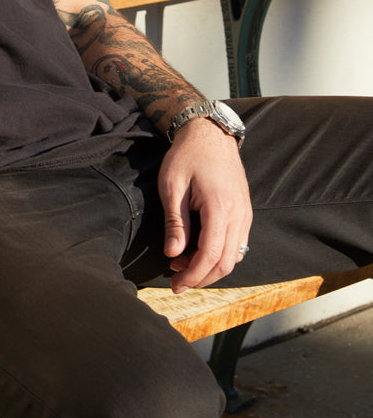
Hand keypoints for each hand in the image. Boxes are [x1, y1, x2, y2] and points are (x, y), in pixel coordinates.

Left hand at [157, 118, 251, 292]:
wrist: (210, 133)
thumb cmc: (187, 155)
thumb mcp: (172, 186)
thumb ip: (175, 222)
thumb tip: (173, 255)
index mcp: (221, 207)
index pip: (211, 255)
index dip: (193, 275)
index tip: (175, 284)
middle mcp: (239, 214)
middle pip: (226, 262)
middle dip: (201, 277)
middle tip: (176, 280)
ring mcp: (245, 213)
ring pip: (235, 256)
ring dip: (210, 268)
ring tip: (183, 264)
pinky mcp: (244, 212)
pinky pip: (238, 244)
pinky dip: (220, 255)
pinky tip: (198, 251)